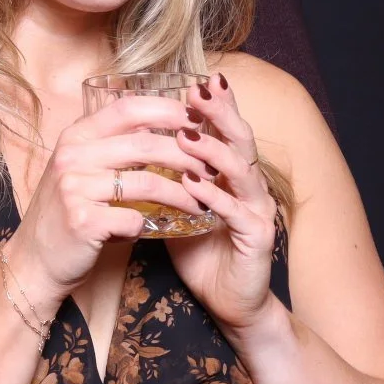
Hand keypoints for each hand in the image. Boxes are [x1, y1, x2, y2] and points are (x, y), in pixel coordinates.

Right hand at [9, 95, 210, 304]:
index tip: (198, 120)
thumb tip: (162, 124)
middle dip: (188, 155)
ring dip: (182, 194)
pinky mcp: (82, 221)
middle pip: (145, 144)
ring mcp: (75, 188)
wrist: (35, 258)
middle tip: (211, 168)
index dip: (168, 110)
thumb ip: (110, 144)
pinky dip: (150, 225)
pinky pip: (133, 219)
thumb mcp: (81, 167)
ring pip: (147, 183)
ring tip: (202, 202)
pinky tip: (159, 229)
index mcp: (75, 136)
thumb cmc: (67, 210)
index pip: (127, 108)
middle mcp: (72, 156)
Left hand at [164, 73, 279, 333]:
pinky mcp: (258, 238)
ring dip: (213, 151)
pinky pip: (237, 212)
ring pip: (242, 170)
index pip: (224, 130)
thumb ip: (163, 176)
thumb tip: (126, 145)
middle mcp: (249, 185)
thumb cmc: (200, 250)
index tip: (189, 81)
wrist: (228, 301)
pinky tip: (195, 186)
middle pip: (240, 139)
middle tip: (198, 91)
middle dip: (220, 113)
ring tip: (187, 135)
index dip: (212, 106)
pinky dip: (215, 197)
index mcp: (231, 174)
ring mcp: (257, 210)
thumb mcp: (176, 205)